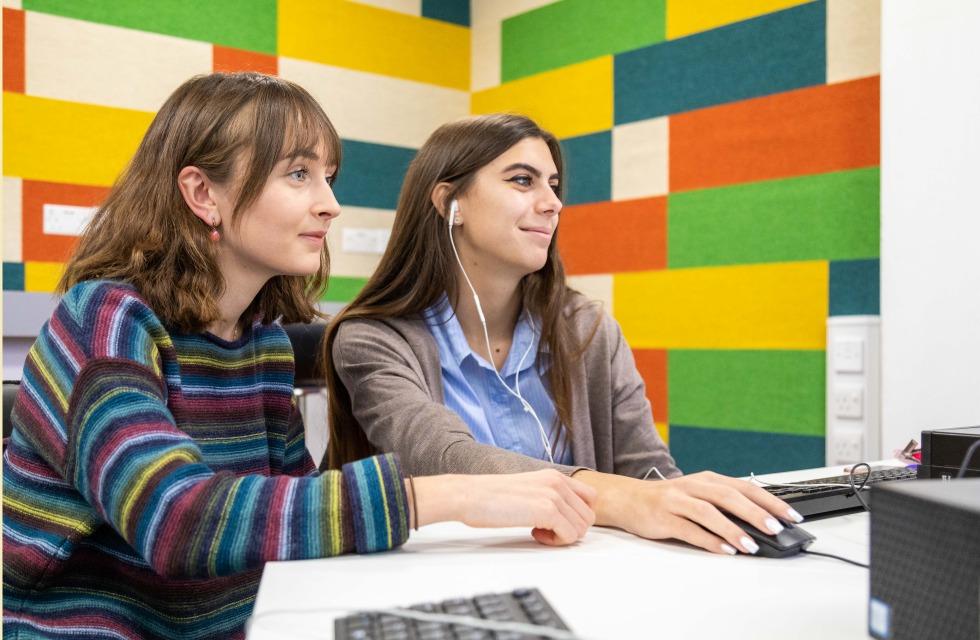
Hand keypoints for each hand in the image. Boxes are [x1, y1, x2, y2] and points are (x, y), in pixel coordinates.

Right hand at [412, 470, 596, 545]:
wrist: (469, 495)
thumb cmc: (489, 497)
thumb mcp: (527, 489)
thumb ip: (547, 497)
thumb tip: (562, 518)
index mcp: (554, 476)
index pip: (590, 499)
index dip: (576, 516)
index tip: (555, 522)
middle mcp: (558, 482)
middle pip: (588, 516)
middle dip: (570, 529)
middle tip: (546, 530)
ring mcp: (554, 495)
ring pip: (582, 528)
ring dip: (562, 537)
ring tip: (539, 532)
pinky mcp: (547, 510)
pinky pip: (570, 535)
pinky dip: (555, 542)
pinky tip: (534, 534)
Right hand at [576, 470, 802, 554]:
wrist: (628, 498)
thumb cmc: (668, 500)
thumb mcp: (698, 495)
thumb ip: (724, 506)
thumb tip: (760, 526)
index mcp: (707, 479)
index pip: (744, 487)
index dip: (769, 500)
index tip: (791, 516)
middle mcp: (693, 486)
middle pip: (729, 497)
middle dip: (755, 513)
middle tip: (775, 529)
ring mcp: (677, 500)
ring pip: (709, 512)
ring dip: (732, 529)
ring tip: (751, 545)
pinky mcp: (663, 517)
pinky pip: (689, 529)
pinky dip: (708, 540)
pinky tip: (723, 551)